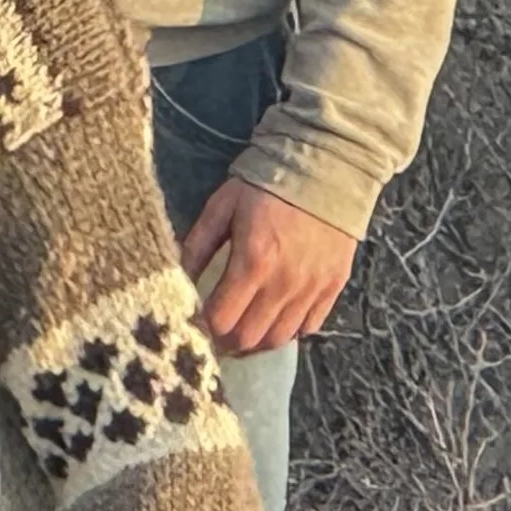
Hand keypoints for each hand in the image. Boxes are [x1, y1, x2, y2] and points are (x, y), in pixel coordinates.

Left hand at [180, 178, 354, 355]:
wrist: (326, 167)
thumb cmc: (265, 184)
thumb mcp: (222, 207)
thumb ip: (197, 245)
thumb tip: (176, 277)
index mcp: (253, 262)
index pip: (222, 319)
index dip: (202, 329)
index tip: (190, 324)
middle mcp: (284, 283)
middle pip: (249, 337)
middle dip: (225, 343)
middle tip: (211, 336)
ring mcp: (312, 289)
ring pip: (279, 339)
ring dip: (255, 343)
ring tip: (239, 334)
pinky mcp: (334, 287)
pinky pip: (309, 327)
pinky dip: (288, 331)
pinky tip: (273, 320)